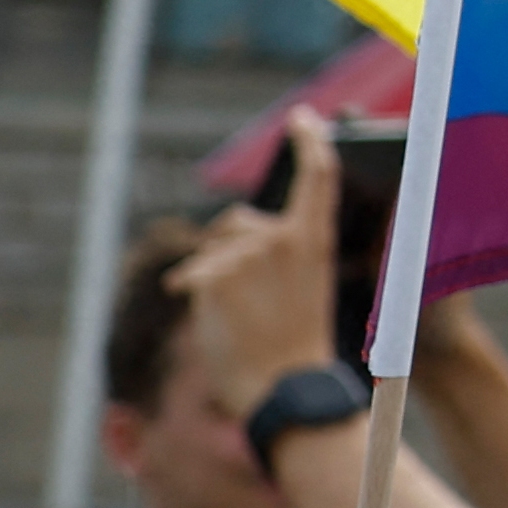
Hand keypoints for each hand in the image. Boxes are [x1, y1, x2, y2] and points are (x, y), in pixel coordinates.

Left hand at [174, 121, 345, 425]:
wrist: (283, 388)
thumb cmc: (294, 344)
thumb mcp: (301, 285)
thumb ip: (278, 251)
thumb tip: (230, 233)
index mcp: (316, 240)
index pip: (318, 177)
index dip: (310, 143)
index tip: (302, 119)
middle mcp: (284, 238)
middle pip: (237, 221)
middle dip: (228, 248)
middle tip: (244, 296)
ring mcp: (249, 254)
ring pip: (212, 246)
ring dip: (211, 272)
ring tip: (232, 312)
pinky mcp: (215, 275)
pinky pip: (192, 272)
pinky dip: (189, 290)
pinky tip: (202, 312)